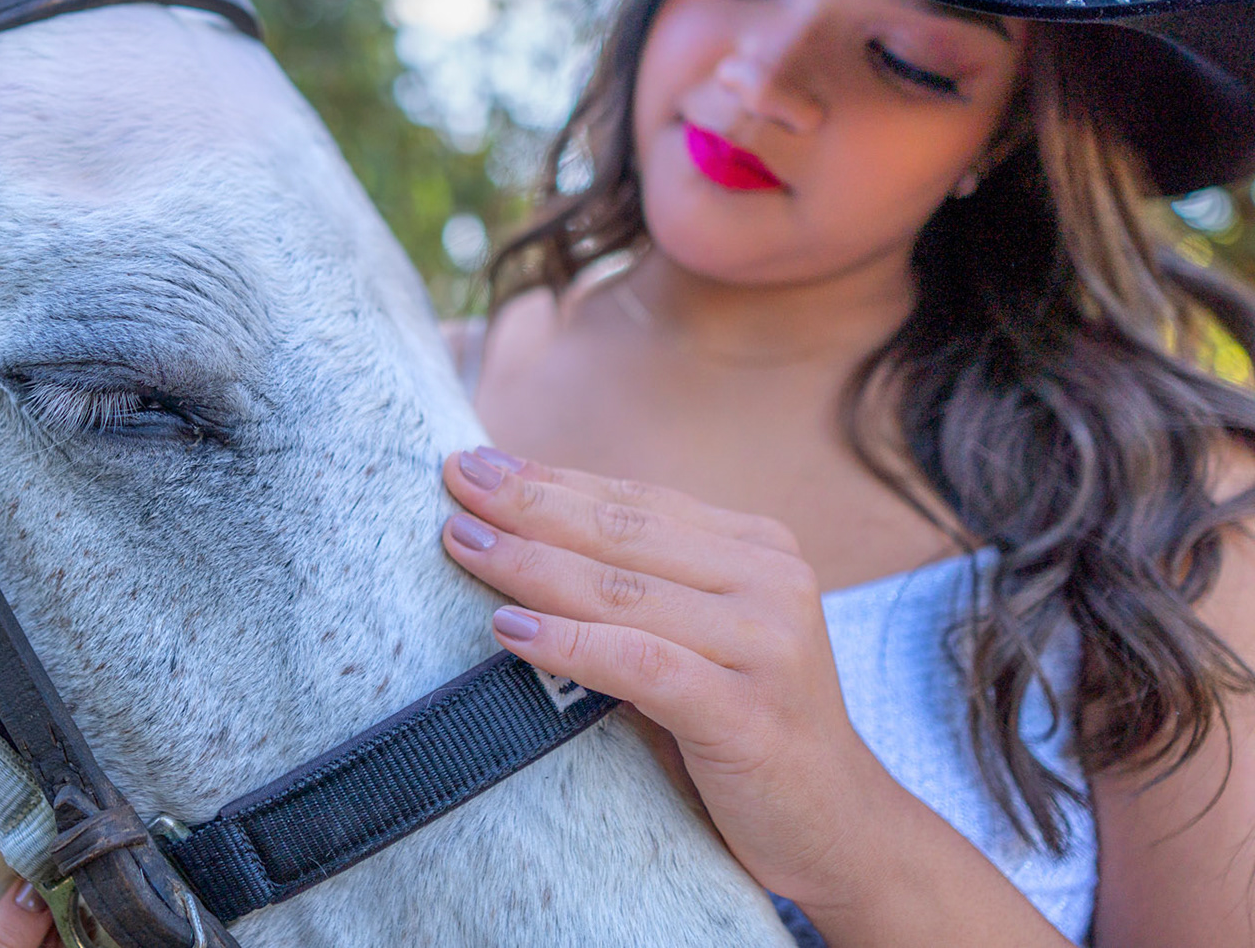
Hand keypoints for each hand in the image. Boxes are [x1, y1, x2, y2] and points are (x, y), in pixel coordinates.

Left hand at [440, 447, 899, 907]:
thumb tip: (516, 534)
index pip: (634, 502)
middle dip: (528, 503)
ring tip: (463, 542)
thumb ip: (636, 587)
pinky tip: (508, 627)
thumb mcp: (699, 639)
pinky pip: (639, 665)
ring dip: (530, 563)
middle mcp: (771, 581)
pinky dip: (567, 644)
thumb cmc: (742, 727)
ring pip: (622, 590)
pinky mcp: (749, 713)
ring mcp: (767, 645)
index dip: (551, 479)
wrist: (838, 830)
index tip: (476, 461)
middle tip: (454, 480)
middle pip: (623, 532)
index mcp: (758, 549)